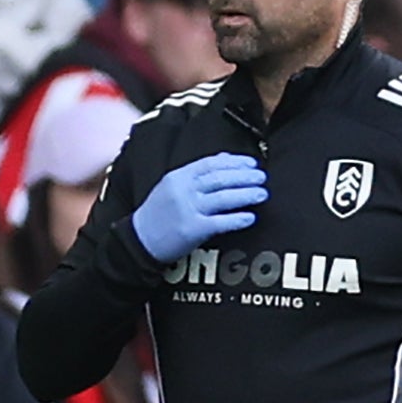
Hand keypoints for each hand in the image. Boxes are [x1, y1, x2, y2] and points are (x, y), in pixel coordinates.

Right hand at [129, 153, 268, 262]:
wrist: (139, 240)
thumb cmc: (158, 214)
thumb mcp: (171, 187)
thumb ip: (196, 175)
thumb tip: (226, 161)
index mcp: (179, 176)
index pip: (211, 163)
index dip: (235, 162)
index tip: (252, 163)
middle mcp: (184, 190)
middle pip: (220, 179)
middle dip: (245, 177)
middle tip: (262, 177)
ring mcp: (188, 209)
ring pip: (223, 198)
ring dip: (246, 195)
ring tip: (262, 194)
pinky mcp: (192, 230)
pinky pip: (220, 222)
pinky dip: (237, 219)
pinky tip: (250, 218)